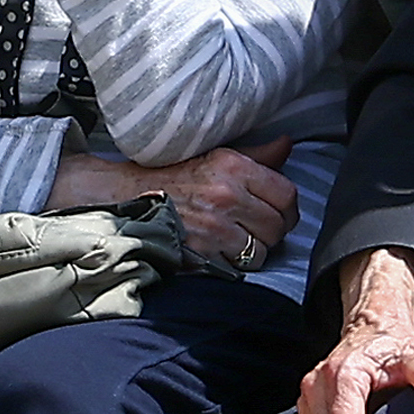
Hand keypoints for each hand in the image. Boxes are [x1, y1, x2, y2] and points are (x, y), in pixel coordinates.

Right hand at [52, 137, 295, 268]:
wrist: (127, 196)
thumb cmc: (173, 175)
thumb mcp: (215, 155)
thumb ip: (255, 155)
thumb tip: (285, 145)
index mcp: (234, 166)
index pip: (286, 194)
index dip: (287, 209)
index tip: (279, 213)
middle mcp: (226, 194)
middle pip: (277, 226)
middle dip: (270, 232)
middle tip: (255, 229)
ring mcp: (214, 226)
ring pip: (260, 251)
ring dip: (252, 251)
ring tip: (235, 241)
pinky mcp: (202, 252)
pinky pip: (237, 268)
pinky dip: (231, 265)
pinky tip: (218, 251)